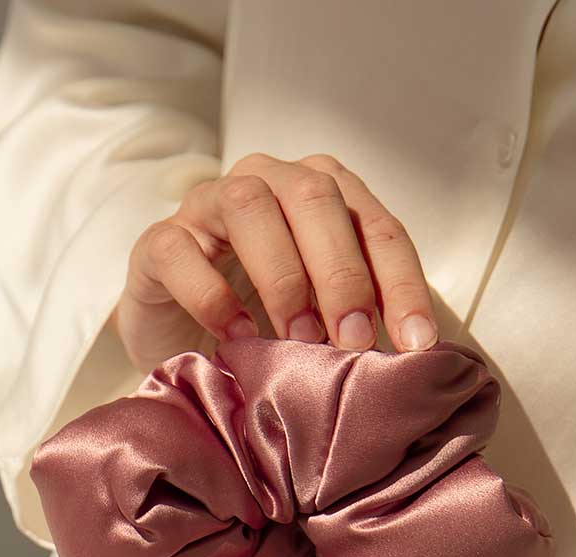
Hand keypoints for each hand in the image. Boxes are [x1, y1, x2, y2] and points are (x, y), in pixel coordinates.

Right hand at [113, 152, 438, 372]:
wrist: (185, 345)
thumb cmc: (268, 328)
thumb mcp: (327, 321)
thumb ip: (363, 318)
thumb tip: (415, 356)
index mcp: (322, 194)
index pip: (376, 226)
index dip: (402, 283)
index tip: (417, 344)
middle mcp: (268, 182)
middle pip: (315, 199)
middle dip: (343, 274)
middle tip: (354, 341)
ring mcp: (207, 207)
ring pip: (248, 206)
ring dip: (283, 277)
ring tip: (298, 339)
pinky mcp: (158, 244)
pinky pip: (180, 251)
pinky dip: (212, 295)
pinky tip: (237, 336)